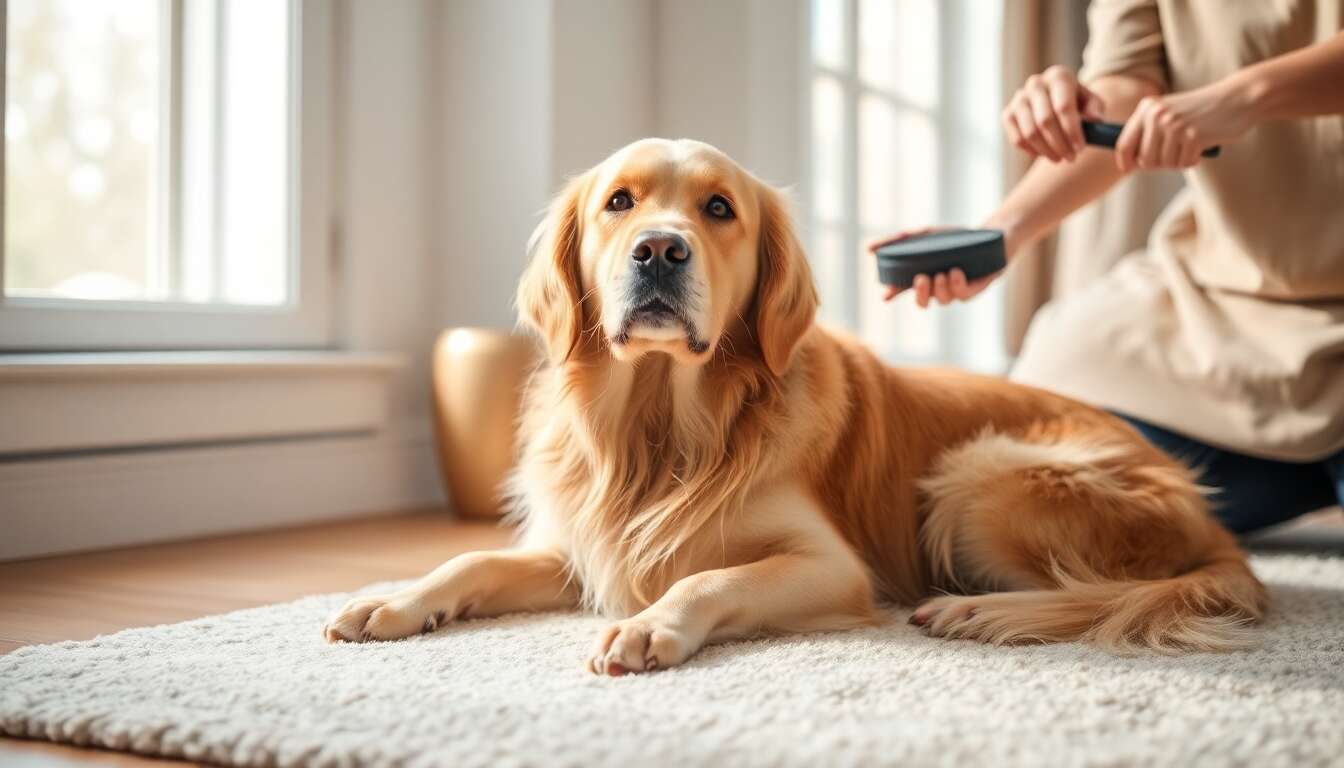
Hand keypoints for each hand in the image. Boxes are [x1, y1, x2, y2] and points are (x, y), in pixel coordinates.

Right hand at [867, 227, 1001, 307]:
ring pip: (944, 300)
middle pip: (924, 303)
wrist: (990, 234)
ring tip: (942, 273)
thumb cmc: (954, 238)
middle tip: (921, 279)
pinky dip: (956, 284)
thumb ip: (897, 241)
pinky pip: (963, 295)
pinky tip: (955, 272)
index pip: (905, 290)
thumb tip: (868, 248)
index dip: (894, 294)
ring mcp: (957, 290)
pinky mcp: (975, 289)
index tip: (886, 295)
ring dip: (940, 288)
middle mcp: (939, 287)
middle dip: (921, 294)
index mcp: (924, 277)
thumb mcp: (923, 234)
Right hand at [1003, 66, 1106, 162]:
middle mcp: (1036, 83)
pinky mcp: (1008, 113)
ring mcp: (1019, 98)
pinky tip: (1043, 154)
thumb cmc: (1076, 102)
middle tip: (1071, 158)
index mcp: (1058, 76)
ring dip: (1046, 151)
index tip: (1080, 149)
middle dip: (1060, 144)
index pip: (1063, 107)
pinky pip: (1017, 138)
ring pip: (1030, 132)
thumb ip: (1095, 108)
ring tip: (1059, 159)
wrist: (1054, 98)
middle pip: (1045, 121)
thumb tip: (1095, 119)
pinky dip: (1030, 150)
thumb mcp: (1091, 101)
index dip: (1072, 131)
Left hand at [1114, 80, 1254, 170]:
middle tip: (1175, 154)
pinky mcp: (1193, 136)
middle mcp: (1157, 115)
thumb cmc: (1200, 111)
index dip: (1124, 161)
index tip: (1128, 168)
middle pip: (1144, 160)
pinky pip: (1183, 164)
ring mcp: (1175, 125)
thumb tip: (1129, 162)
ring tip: (1189, 146)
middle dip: (1158, 164)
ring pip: (1164, 164)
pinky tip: (1200, 147)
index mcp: (1147, 108)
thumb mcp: (1168, 113)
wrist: (1238, 98)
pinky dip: (1192, 161)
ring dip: (1177, 162)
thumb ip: (1148, 132)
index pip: (1124, 144)